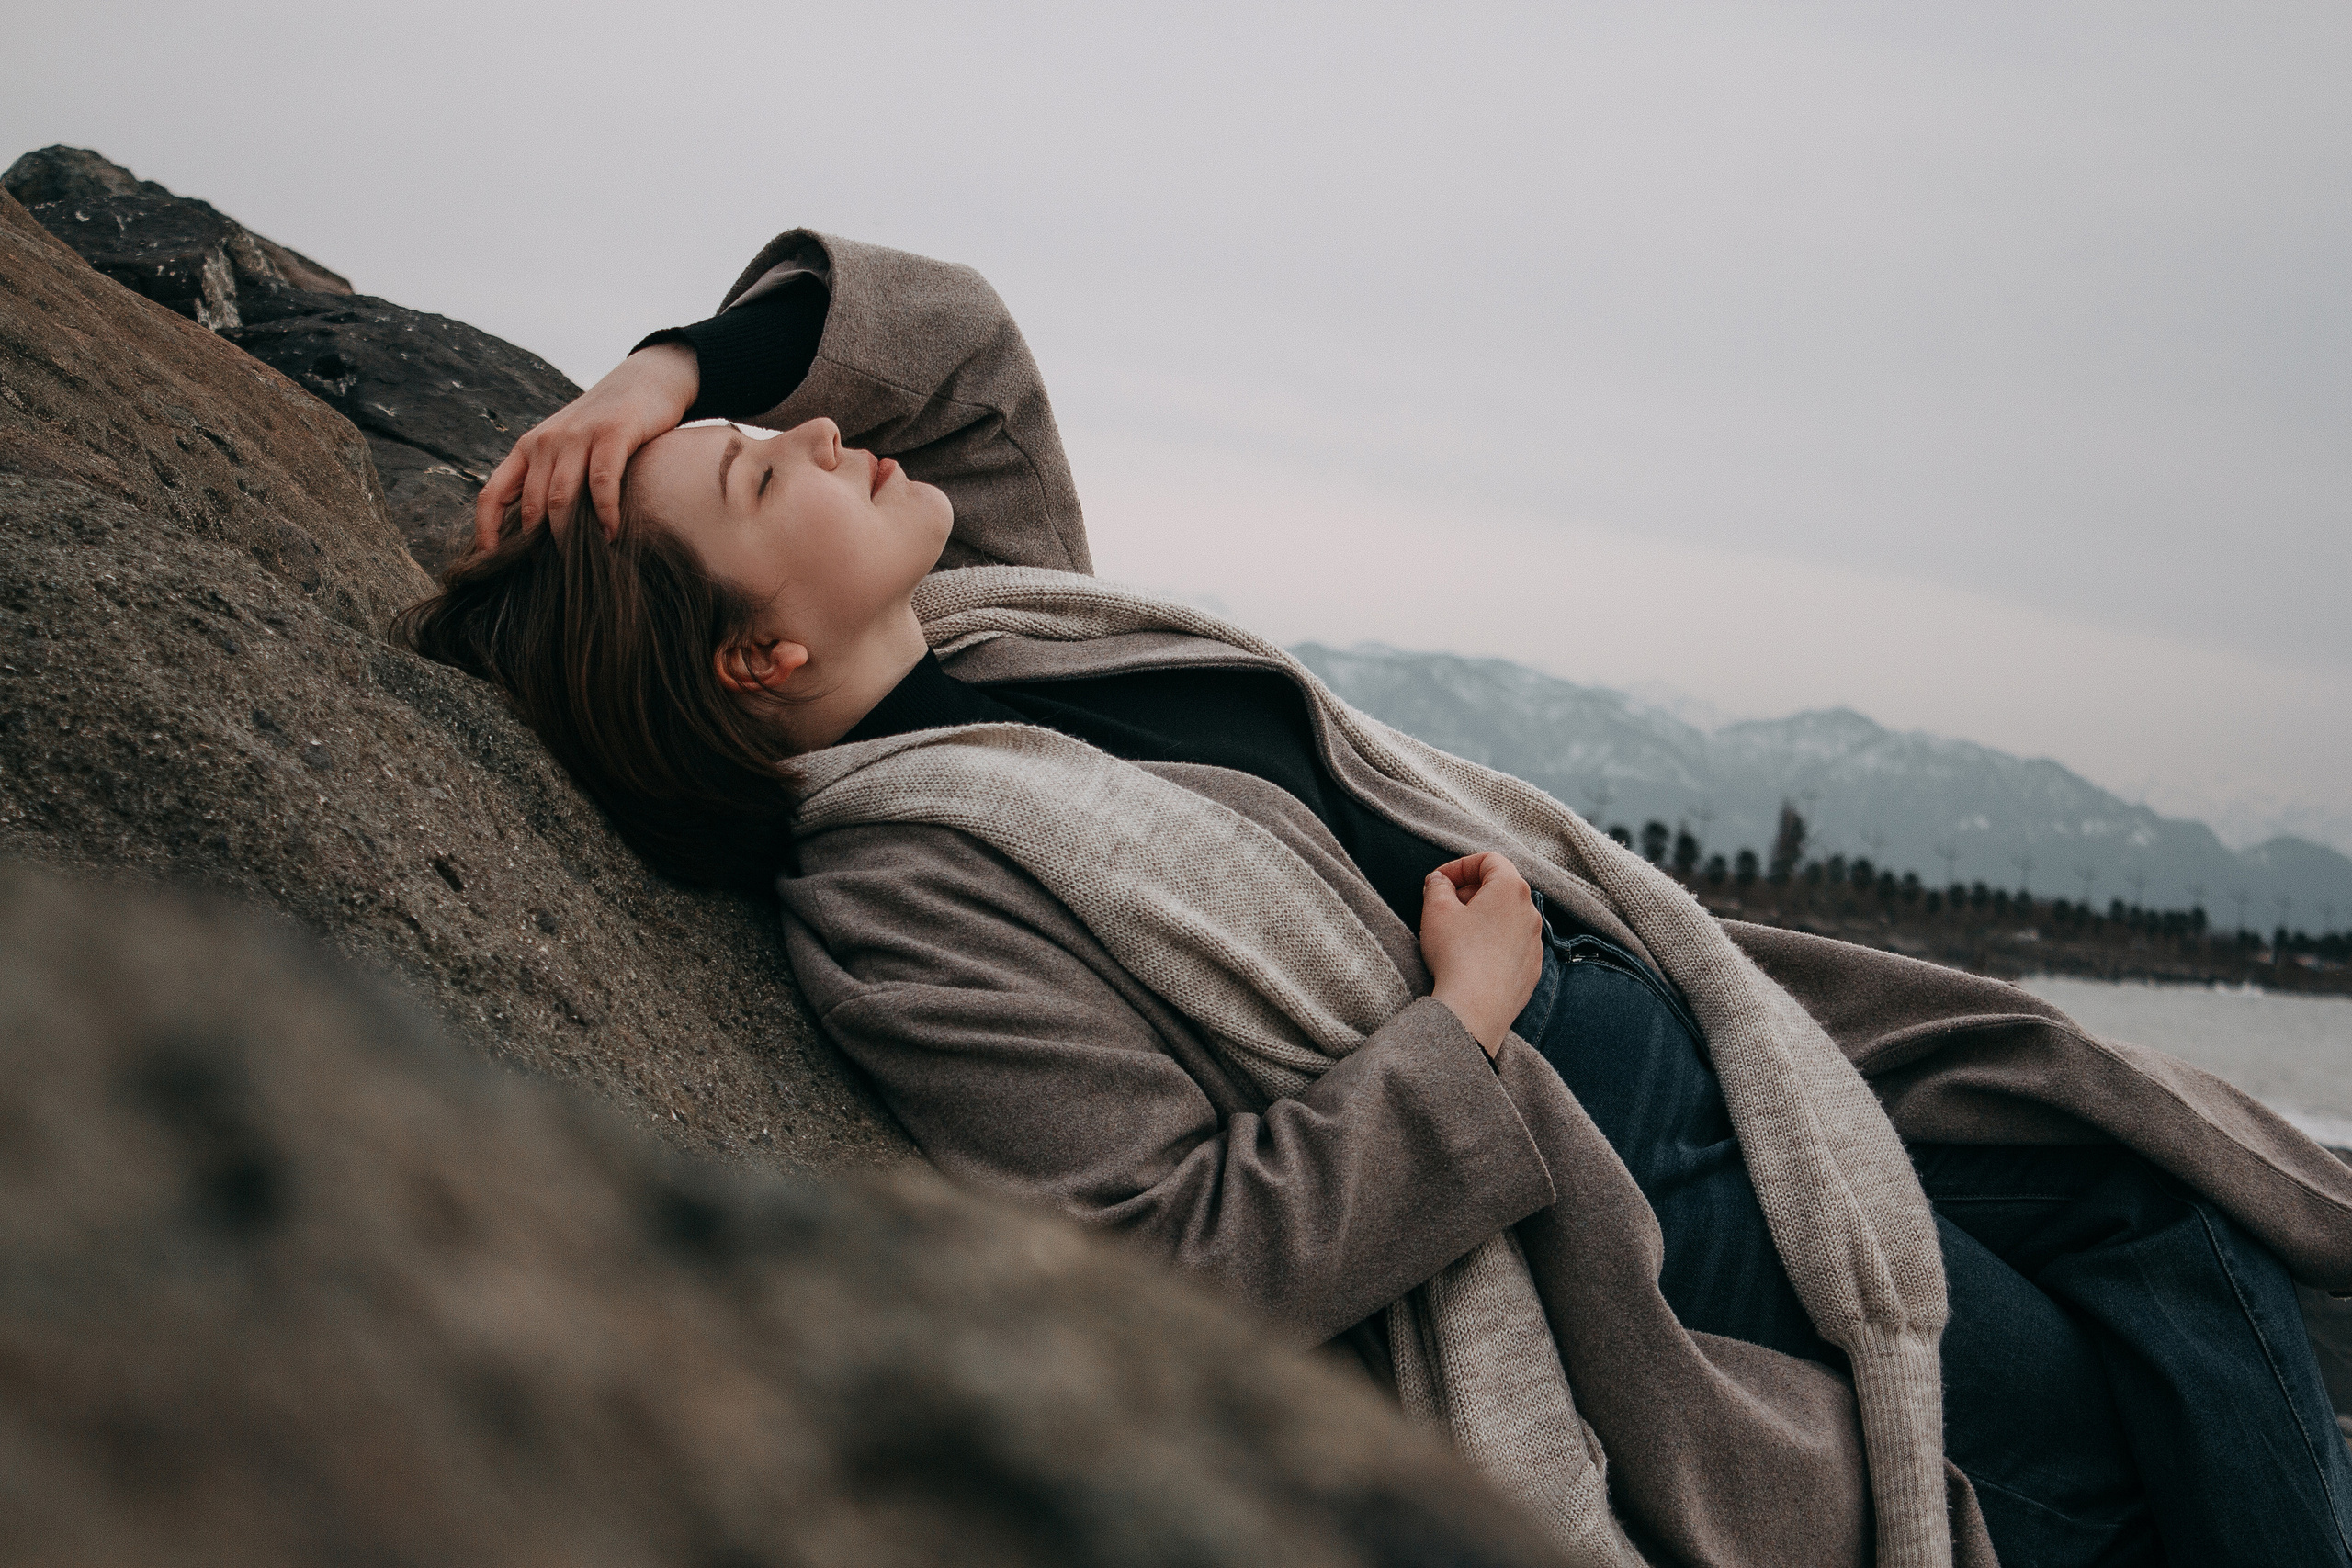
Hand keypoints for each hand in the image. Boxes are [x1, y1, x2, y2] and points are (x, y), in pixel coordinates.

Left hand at [471, 341, 700, 553]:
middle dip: (539, 543)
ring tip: (584, 558)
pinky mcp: (613, 434)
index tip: (488, 557)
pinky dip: (606, 513)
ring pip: (561, 498)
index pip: (493, 491)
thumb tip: (540, 529)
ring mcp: (578, 436)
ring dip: (571, 535)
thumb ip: (552, 477)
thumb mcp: (567, 445)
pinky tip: (613, 533)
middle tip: (556, 571)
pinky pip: (602, 483)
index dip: (485, 527)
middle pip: (532, 504)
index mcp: (529, 447)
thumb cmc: (606, 423)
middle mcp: (546, 441)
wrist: (645, 379)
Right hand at [1420, 852, 1542, 1058]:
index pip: (1488, 860)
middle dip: (1470, 890)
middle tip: (1444, 905)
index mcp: (1511, 888)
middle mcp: (1530, 911)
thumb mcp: (1436, 911)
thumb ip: (1436, 886)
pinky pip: (1513, 944)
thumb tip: (1439, 882)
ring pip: (1507, 916)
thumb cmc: (1457, 954)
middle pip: (1500, 887)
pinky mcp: (1533, 967)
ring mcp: (1535, 941)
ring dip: (1483, 917)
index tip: (1439, 882)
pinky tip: (1473, 957)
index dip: (1459, 866)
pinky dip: (1494, 942)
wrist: (1475, 1008)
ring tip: (1457, 933)